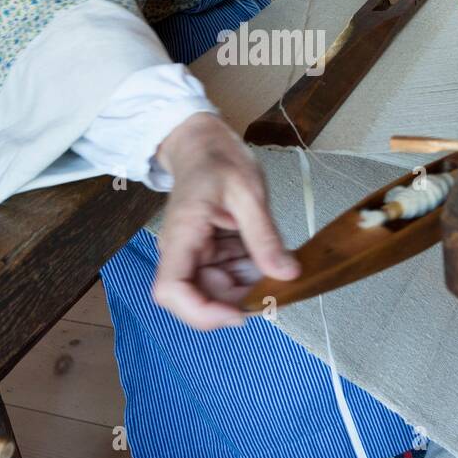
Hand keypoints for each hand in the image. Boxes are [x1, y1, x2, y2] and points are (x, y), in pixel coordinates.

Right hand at [152, 112, 299, 329]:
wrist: (204, 144)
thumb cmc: (219, 159)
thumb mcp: (249, 193)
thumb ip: (265, 237)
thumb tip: (286, 274)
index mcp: (182, 235)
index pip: (171, 291)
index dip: (202, 312)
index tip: (239, 313)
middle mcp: (181, 252)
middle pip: (199, 299)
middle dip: (240, 299)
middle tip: (276, 282)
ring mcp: (194, 256)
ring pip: (218, 292)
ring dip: (250, 286)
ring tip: (274, 259)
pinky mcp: (208, 255)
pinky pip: (228, 277)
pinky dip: (251, 273)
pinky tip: (266, 255)